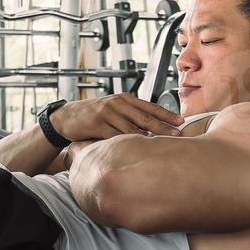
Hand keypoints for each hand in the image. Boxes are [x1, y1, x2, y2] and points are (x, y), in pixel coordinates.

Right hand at [50, 93, 183, 141]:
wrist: (68, 117)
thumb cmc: (94, 116)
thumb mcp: (114, 110)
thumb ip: (131, 116)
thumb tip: (154, 128)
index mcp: (125, 99)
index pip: (150, 107)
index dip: (167, 115)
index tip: (181, 122)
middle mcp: (118, 104)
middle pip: (145, 118)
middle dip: (163, 127)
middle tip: (178, 134)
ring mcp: (107, 113)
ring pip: (132, 128)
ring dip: (148, 138)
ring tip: (161, 146)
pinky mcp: (97, 124)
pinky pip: (115, 136)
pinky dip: (126, 143)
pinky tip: (136, 150)